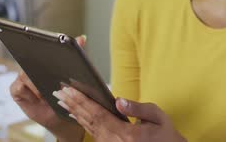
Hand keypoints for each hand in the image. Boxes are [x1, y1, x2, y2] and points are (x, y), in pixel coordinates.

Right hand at [10, 35, 86, 141]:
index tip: (49, 47)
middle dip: (40, 65)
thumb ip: (77, 55)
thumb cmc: (66, 95)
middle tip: (50, 73)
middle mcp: (31, 66)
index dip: (44, 46)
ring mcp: (22, 77)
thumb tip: (82, 38)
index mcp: (43, 60)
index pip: (41, 49)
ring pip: (25, 74)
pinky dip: (31, 93)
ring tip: (47, 91)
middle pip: (31, 60)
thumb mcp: (74, 75)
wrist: (60, 117)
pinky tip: (40, 98)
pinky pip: (19, 87)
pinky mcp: (16, 89)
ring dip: (37, 83)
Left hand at [54, 88, 186, 141]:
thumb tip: (118, 100)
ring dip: (74, 111)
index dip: (82, 100)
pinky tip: (74, 112)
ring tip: (62, 99)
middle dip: (73, 104)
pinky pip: (93, 133)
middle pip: (89, 120)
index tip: (70, 89)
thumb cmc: (166, 136)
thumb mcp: (158, 117)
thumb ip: (137, 108)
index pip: (98, 114)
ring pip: (88, 127)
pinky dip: (82, 121)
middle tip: (59, 91)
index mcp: (127, 135)